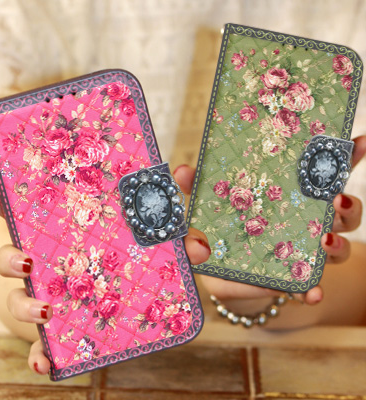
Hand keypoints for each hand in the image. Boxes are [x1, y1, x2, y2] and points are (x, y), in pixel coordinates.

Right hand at [0, 182, 210, 374]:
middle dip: (9, 257)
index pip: (26, 213)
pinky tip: (47, 363)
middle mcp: (50, 265)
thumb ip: (172, 208)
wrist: (148, 304)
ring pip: (19, 301)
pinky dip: (39, 356)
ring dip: (24, 306)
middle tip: (27, 260)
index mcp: (65, 235)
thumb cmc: (145, 258)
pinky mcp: (62, 333)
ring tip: (47, 310)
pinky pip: (41, 347)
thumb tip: (185, 172)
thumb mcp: (159, 232)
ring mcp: (51, 298)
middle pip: (12, 258)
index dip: (0, 198)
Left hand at [173, 135, 365, 305]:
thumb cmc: (222, 231)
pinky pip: (312, 286)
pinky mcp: (295, 281)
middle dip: (345, 202)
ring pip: (339, 244)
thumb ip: (198, 189)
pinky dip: (313, 290)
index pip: (322, 173)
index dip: (344, 157)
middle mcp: (307, 220)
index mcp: (291, 195)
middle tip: (335, 198)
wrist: (225, 275)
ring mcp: (305, 252)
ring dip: (337, 243)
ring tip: (324, 240)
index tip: (358, 141)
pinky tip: (310, 292)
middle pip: (342, 208)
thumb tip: (183, 170)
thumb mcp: (209, 208)